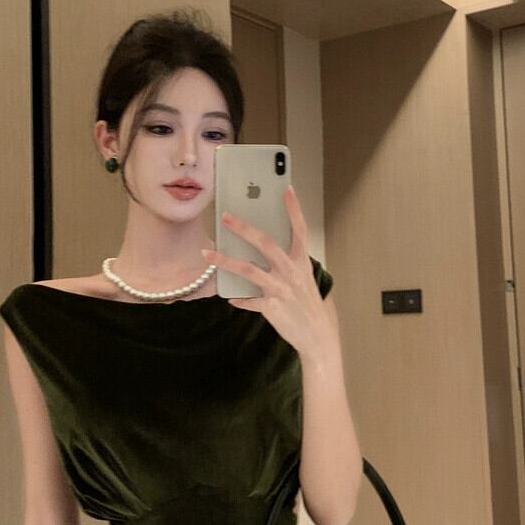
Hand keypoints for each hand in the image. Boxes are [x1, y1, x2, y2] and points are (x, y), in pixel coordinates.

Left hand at [201, 185, 331, 357]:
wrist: (317, 336)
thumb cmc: (306, 304)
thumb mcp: (302, 279)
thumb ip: (286, 262)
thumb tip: (260, 246)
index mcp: (301, 262)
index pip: (300, 229)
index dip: (294, 209)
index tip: (287, 189)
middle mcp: (292, 272)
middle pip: (266, 244)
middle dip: (244, 228)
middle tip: (226, 216)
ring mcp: (280, 289)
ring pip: (248, 270)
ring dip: (225, 260)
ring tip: (207, 253)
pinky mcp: (271, 307)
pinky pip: (248, 300)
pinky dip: (238, 298)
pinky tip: (229, 297)